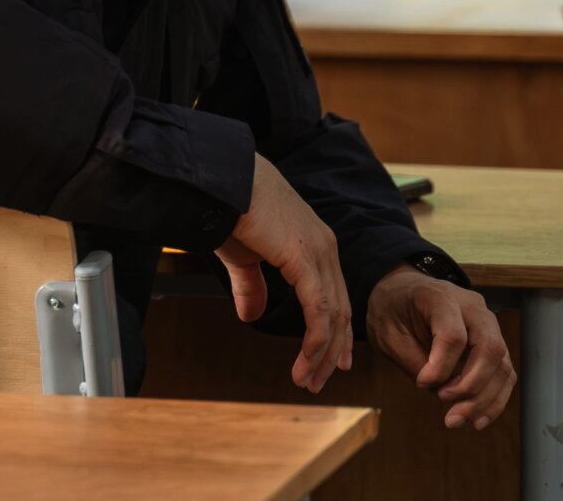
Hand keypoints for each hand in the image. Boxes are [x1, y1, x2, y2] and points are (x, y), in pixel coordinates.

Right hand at [214, 154, 352, 392]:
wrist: (222, 181)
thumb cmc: (230, 208)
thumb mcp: (244, 256)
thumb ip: (251, 286)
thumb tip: (251, 316)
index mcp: (314, 243)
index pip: (335, 295)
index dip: (335, 331)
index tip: (334, 361)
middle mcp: (324, 247)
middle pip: (339, 309)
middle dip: (330, 350)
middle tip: (318, 381)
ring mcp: (318, 252)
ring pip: (332, 315)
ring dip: (321, 353)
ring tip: (307, 380)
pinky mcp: (305, 259)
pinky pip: (319, 310)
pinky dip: (315, 340)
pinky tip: (307, 360)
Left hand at [366, 265, 515, 429]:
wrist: (402, 293)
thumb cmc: (392, 312)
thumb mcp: (388, 334)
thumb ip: (414, 361)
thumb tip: (442, 391)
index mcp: (439, 297)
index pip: (454, 335)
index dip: (441, 367)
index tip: (422, 383)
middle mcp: (471, 306)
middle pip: (490, 347)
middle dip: (472, 387)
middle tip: (447, 411)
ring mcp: (487, 322)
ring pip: (502, 363)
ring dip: (485, 399)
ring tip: (459, 421)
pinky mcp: (492, 339)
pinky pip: (504, 371)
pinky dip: (494, 398)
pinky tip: (477, 419)